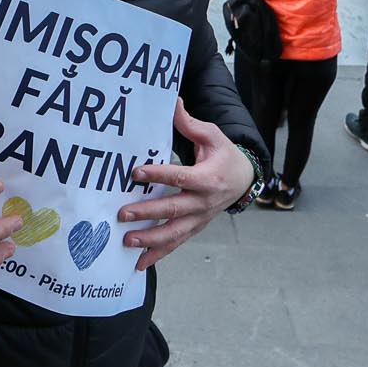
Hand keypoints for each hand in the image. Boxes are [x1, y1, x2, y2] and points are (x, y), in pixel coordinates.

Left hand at [117, 101, 256, 270]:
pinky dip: (158, 254)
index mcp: (208, 178)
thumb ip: (189, 123)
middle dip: (148, 213)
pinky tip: (139, 264)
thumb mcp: (212, 135)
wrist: (244, 181)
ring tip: (127, 241)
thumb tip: (173, 102)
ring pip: (174, 232)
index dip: (158, 176)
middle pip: (174, 209)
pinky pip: (176, 244)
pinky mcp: (195, 228)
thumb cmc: (224, 155)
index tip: (136, 173)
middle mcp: (204, 202)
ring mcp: (199, 219)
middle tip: (123, 213)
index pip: (180, 177)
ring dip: (150, 239)